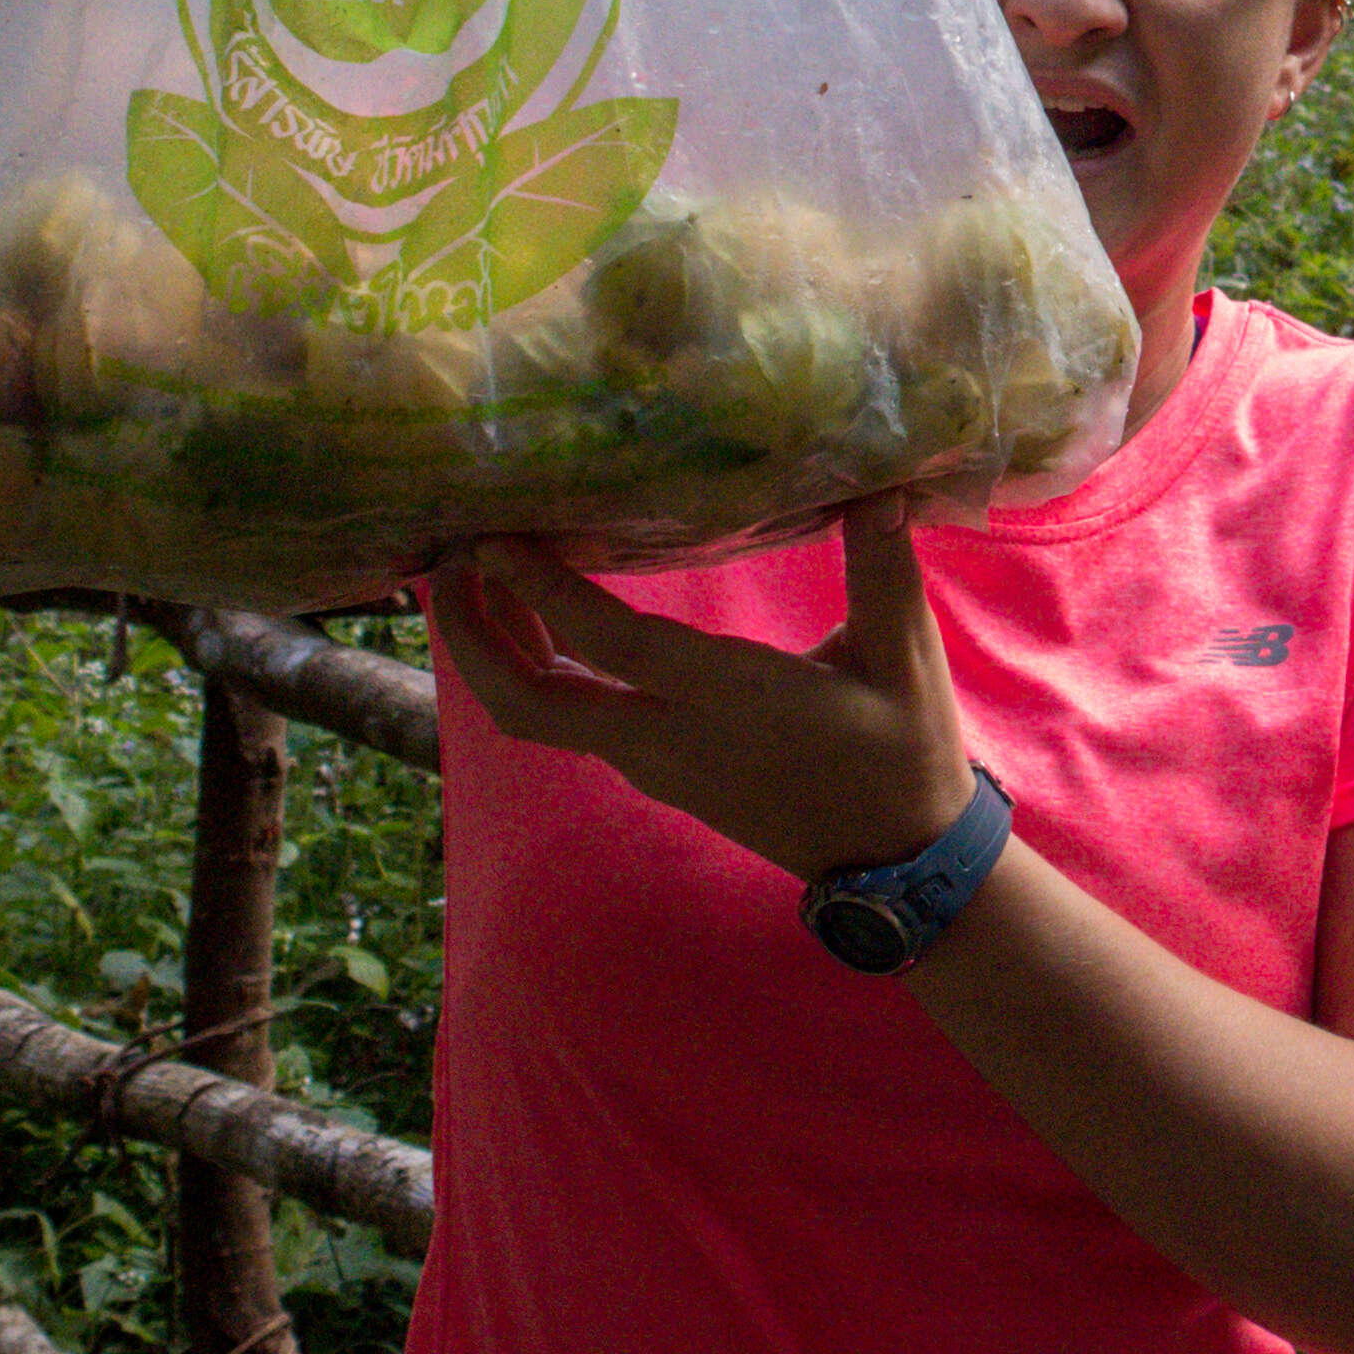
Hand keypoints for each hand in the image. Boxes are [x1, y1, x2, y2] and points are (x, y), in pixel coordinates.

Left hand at [431, 498, 979, 881]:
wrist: (893, 864)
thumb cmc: (902, 752)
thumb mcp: (905, 658)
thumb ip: (886, 571)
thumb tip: (880, 489)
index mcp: (729, 701)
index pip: (612, 646)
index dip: (543, 594)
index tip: (493, 540)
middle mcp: (670, 739)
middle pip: (530, 703)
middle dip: (473, 636)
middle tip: (448, 559)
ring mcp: (654, 764)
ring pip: (540, 715)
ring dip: (494, 651)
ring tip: (476, 574)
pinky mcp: (656, 773)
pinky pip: (569, 720)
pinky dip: (533, 667)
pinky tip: (538, 616)